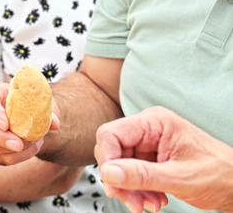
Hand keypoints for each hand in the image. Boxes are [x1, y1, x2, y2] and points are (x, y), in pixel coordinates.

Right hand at [0, 82, 57, 164]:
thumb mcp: (39, 100)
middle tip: (19, 144)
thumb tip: (54, 123)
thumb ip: (48, 109)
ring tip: (35, 143)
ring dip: (13, 150)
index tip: (6, 124)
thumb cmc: (28, 102)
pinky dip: (17, 157)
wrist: (24, 114)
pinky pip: (0, 158)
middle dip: (1, 138)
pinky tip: (32, 149)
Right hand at [96, 106, 232, 212]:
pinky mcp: (151, 158)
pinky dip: (139, 190)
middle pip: (113, 152)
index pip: (111, 134)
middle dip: (121, 180)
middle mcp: (148, 129)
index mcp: (154, 122)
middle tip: (133, 202)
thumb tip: (108, 173)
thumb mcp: (180, 178)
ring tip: (148, 204)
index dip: (107, 160)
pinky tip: (153, 199)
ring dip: (131, 189)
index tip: (112, 185)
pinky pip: (131, 173)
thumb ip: (142, 175)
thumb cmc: (220, 175)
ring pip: (120, 166)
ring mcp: (149, 144)